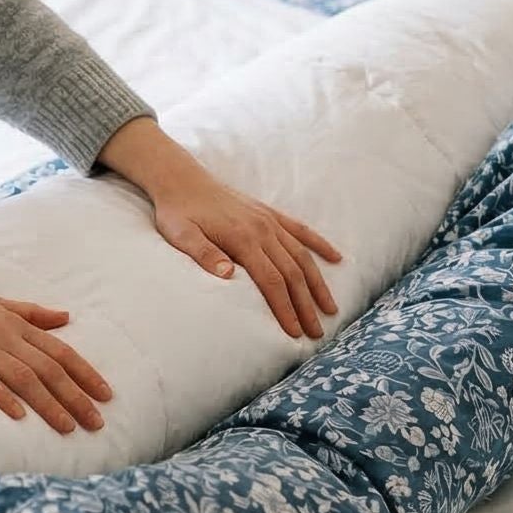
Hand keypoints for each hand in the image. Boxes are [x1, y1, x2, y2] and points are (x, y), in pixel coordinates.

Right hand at [0, 252, 111, 432]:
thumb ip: (32, 313)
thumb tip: (67, 318)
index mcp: (15, 322)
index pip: (60, 351)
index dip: (85, 373)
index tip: (106, 395)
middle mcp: (2, 334)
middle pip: (47, 368)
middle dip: (75, 397)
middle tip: (96, 423)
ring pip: (22, 378)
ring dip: (48, 404)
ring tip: (67, 428)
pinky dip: (2, 397)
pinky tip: (19, 417)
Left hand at [148, 172, 343, 338]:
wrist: (181, 179)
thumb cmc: (177, 212)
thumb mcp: (181, 235)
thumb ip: (204, 254)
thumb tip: (228, 275)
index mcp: (242, 238)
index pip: (271, 281)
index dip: (284, 308)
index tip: (294, 332)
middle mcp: (262, 229)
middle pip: (292, 273)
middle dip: (305, 305)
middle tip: (316, 332)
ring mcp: (268, 220)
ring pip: (301, 255)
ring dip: (317, 283)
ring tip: (330, 308)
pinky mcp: (269, 213)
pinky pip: (300, 230)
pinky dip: (319, 245)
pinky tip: (336, 258)